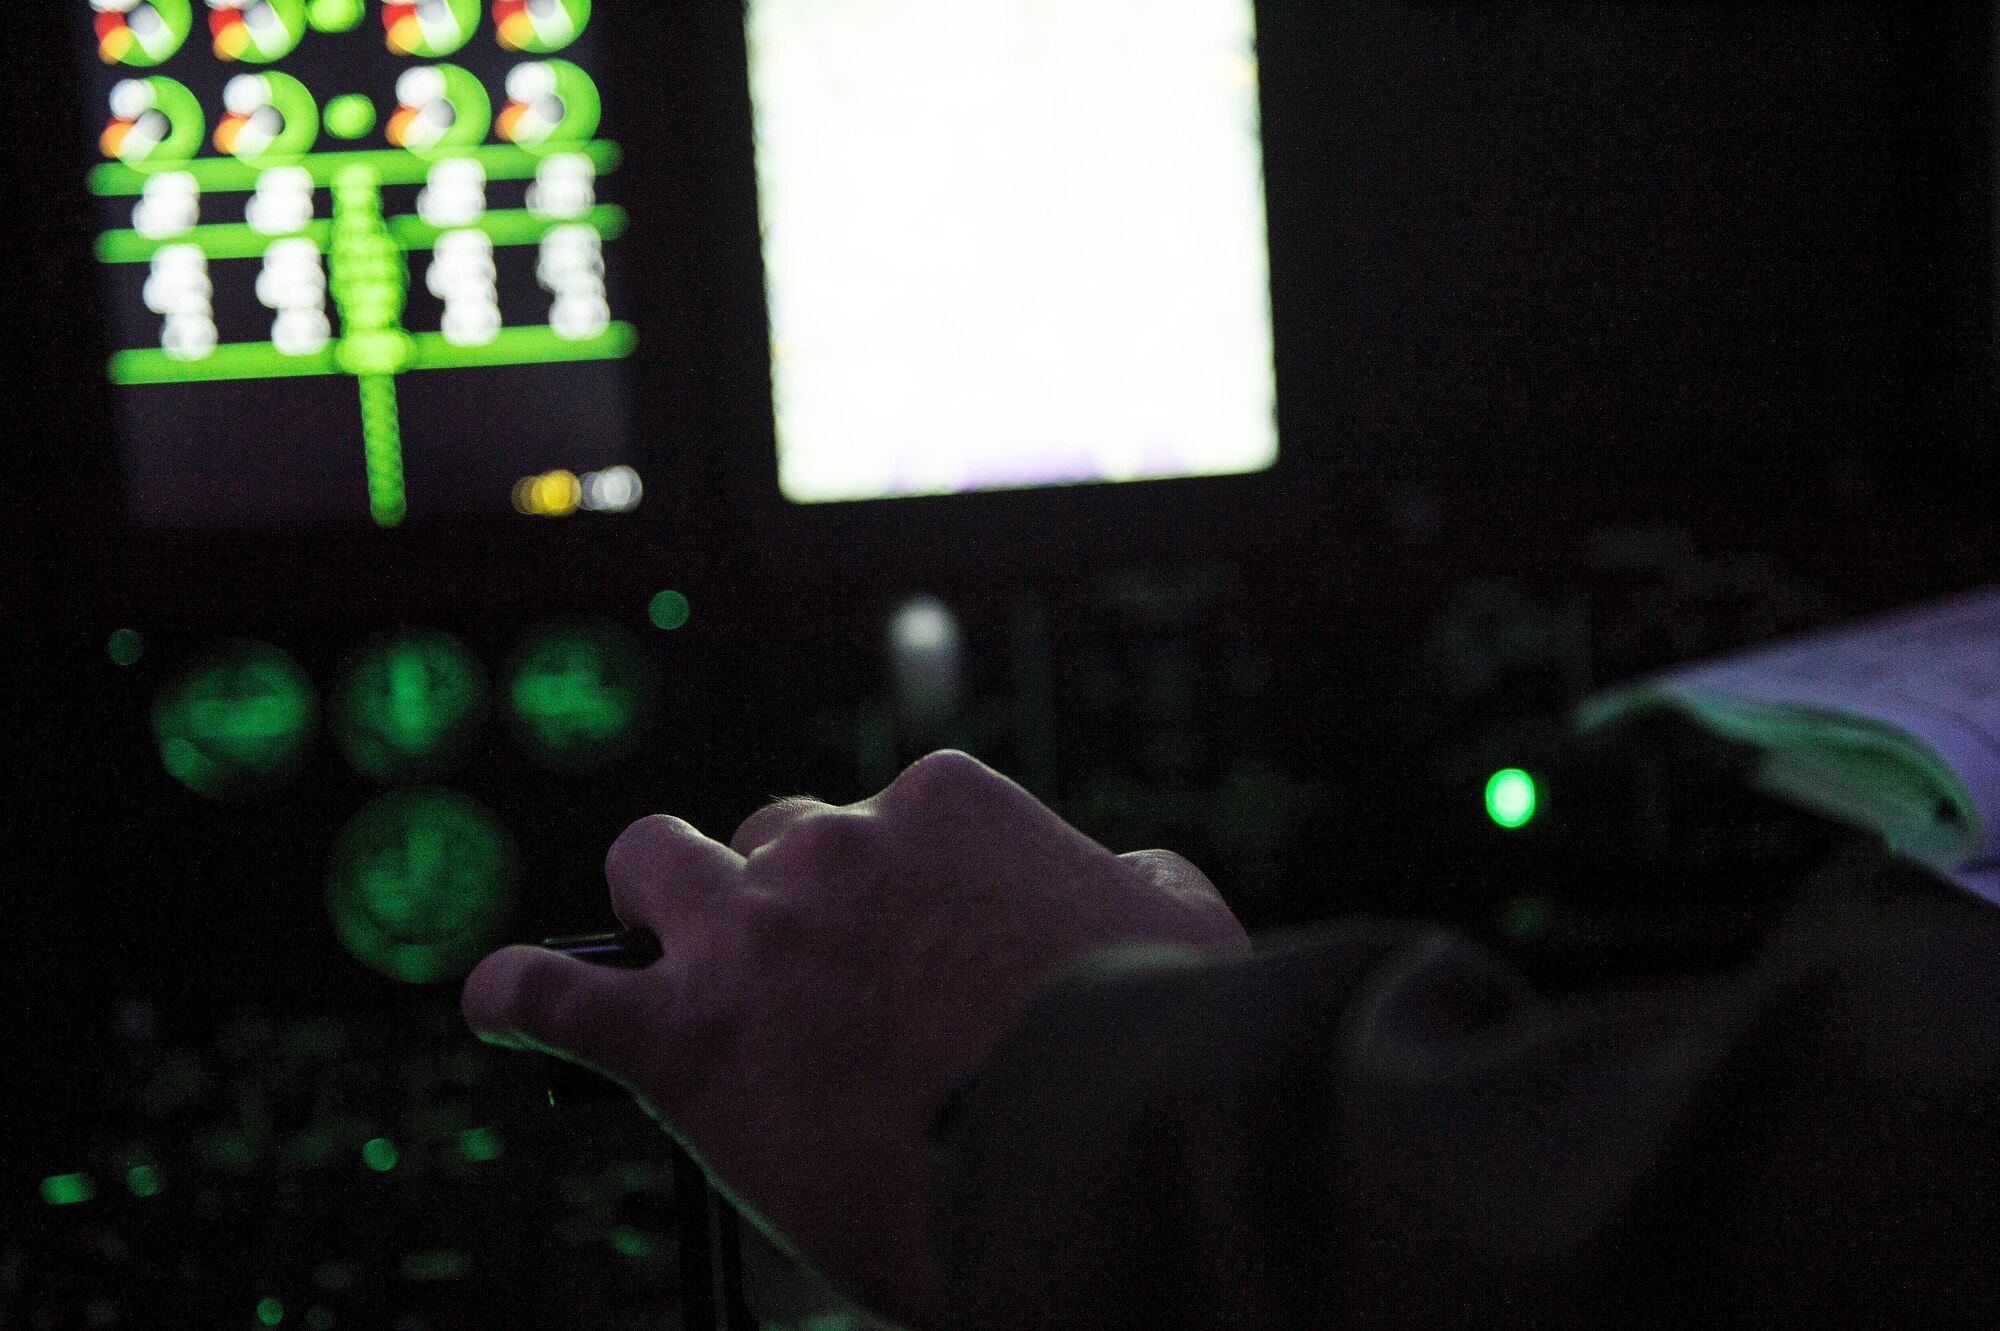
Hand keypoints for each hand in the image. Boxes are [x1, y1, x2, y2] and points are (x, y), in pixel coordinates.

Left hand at [461, 750, 1249, 1327]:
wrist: (1084, 1154)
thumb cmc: (1143, 1044)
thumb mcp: (1178, 922)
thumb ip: (1135, 876)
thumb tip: (1128, 871)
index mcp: (946, 808)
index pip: (888, 819)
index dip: (892, 892)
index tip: (908, 952)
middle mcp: (837, 847)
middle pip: (768, 838)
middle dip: (780, 894)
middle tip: (813, 982)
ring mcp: (753, 934)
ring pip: (655, 867)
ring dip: (661, 908)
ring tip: (675, 963)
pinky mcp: (687, 1035)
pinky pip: (555, 996)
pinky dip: (521, 998)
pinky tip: (501, 1006)